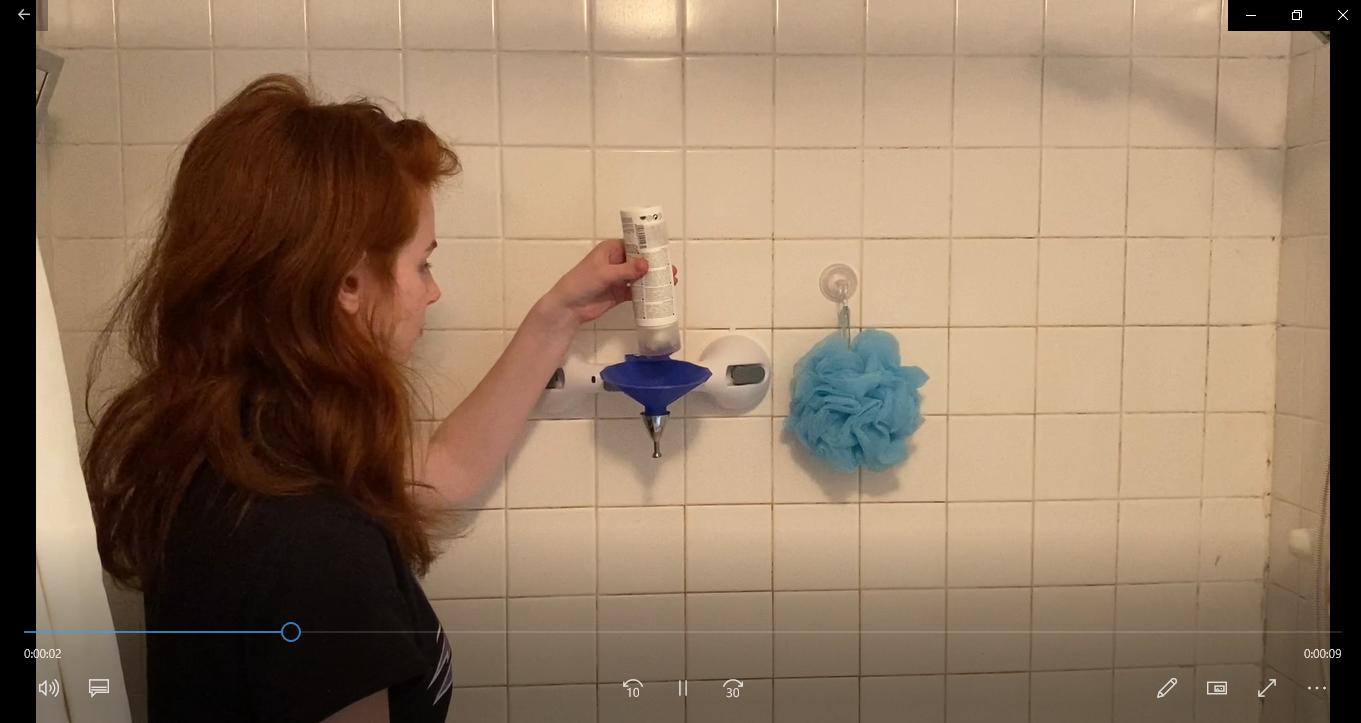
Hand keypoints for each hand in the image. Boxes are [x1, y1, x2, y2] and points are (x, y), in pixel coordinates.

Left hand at [539, 240, 678, 325]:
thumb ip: (626, 270)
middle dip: (655, 266)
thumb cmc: (582, 282)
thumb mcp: (604, 274)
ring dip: (653, 280)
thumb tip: (647, 264)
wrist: (569, 307)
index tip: (665, 253)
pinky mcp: (619, 294)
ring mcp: (619, 279)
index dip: (649, 249)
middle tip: (671, 271)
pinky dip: (646, 294)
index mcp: (611, 250)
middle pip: (640, 262)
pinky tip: (658, 295)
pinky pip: (636, 292)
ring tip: (669, 283)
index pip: (634, 246)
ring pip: (640, 277)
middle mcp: (617, 262)